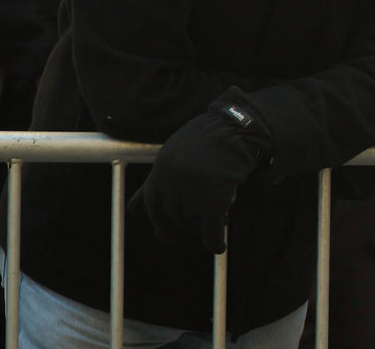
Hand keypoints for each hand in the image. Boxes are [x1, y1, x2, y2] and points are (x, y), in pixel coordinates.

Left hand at [129, 99, 271, 252]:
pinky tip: (218, 245)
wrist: (239, 129)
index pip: (148, 204)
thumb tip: (135, 210)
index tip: (162, 230)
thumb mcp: (176, 150)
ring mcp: (191, 192)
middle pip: (170, 218)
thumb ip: (161, 176)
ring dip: (202, 225)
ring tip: (216, 215)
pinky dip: (214, 242)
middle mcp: (171, 182)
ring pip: (191, 223)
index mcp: (160, 168)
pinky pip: (211, 231)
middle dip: (180, 226)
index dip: (158, 219)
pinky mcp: (214, 202)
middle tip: (190, 229)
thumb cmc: (212, 137)